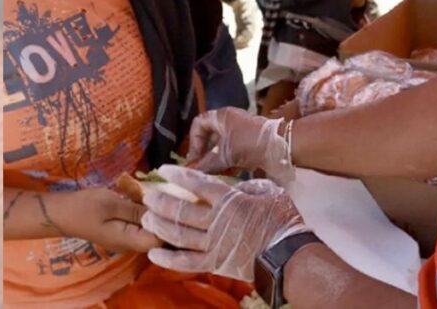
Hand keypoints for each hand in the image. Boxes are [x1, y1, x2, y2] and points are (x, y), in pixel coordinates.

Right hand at [58, 188, 161, 252]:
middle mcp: (131, 244)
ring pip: (150, 227)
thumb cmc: (84, 207)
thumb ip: (136, 210)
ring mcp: (127, 238)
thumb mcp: (111, 204)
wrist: (60, 213)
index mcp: (129, 241)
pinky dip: (143, 209)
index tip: (173, 201)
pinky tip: (145, 194)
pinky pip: (140, 222)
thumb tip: (162, 212)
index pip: (161, 239)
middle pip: (158, 234)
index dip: (170, 222)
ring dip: (154, 210)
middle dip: (165, 214)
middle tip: (168, 192)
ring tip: (159, 190)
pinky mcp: (124, 230)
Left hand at [141, 166, 306, 280]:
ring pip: (178, 234)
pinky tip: (154, 252)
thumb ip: (248, 186)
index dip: (178, 177)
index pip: (198, 184)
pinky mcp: (215, 263)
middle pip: (181, 210)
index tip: (163, 172)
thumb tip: (235, 184)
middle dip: (160, 202)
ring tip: (146, 219)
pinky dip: (168, 258)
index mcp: (230, 200)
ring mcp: (213, 244)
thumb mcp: (269, 192)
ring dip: (159, 225)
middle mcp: (216, 221)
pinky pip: (186, 262)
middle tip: (147, 196)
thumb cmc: (283, 220)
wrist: (290, 254)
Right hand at [186, 108, 291, 181]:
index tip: (195, 157)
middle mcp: (230, 121)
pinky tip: (227, 174)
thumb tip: (193, 173)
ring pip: (222, 145)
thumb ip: (207, 163)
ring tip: (214, 173)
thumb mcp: (225, 154)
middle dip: (205, 153)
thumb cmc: (250, 143)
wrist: (281, 146)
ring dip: (216, 159)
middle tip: (202, 168)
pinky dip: (229, 161)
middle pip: (210, 136)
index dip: (193, 140)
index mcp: (221, 116)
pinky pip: (234, 151)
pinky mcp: (250, 142)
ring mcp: (241, 131)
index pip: (199, 123)